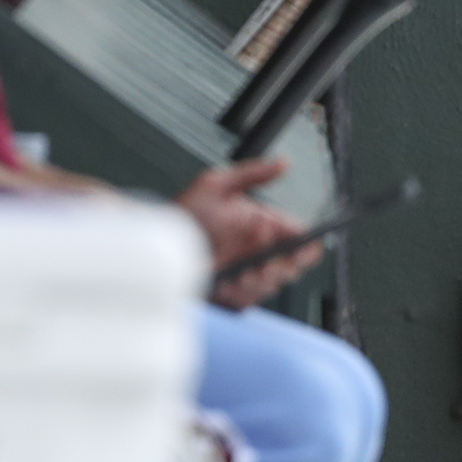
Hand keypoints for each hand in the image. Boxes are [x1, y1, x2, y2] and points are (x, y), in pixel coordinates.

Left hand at [177, 158, 323, 309]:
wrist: (158, 242)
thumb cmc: (184, 212)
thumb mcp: (217, 184)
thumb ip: (253, 173)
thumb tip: (284, 163)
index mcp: (262, 224)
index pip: (296, 236)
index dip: (304, 244)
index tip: (301, 247)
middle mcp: (258, 250)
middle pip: (291, 264)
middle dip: (285, 265)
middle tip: (269, 260)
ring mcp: (247, 272)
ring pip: (273, 283)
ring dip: (263, 278)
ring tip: (248, 270)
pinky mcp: (233, 293)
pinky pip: (250, 298)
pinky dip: (246, 291)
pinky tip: (234, 279)